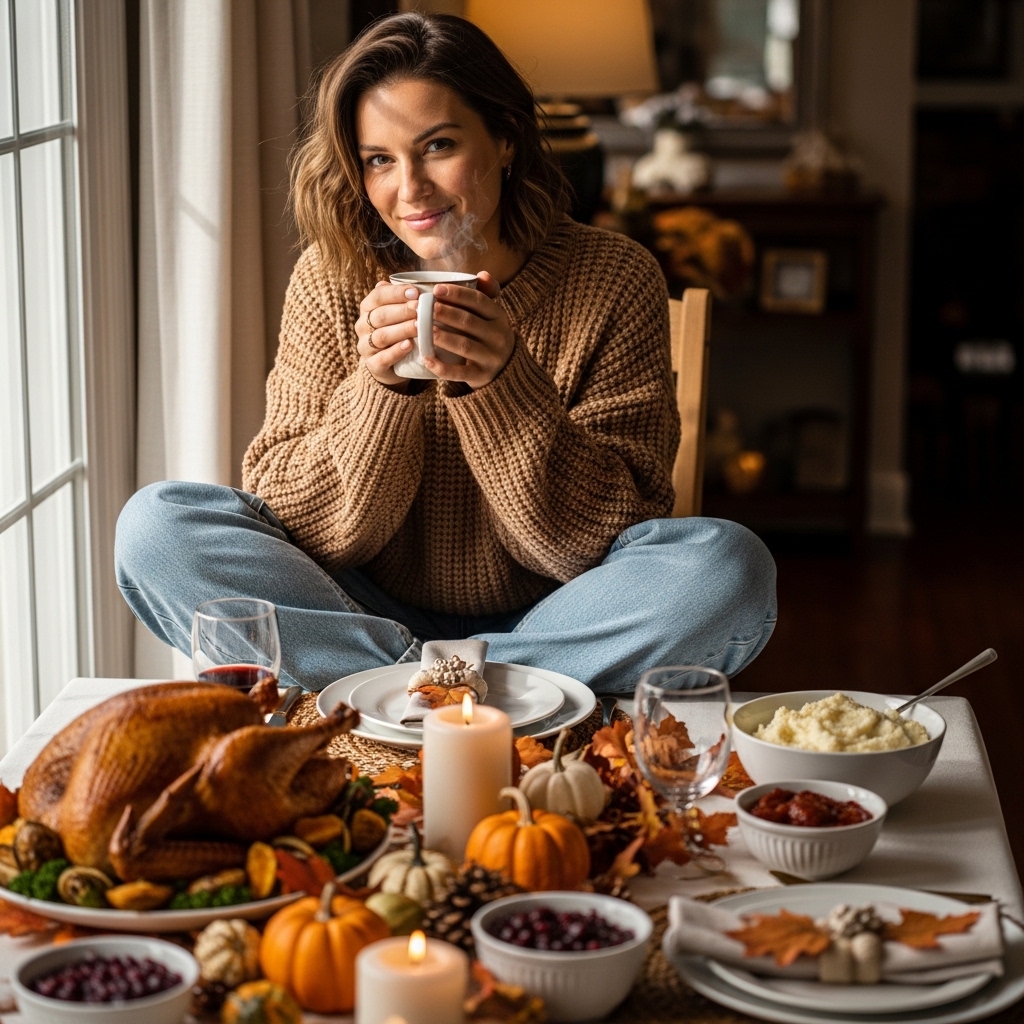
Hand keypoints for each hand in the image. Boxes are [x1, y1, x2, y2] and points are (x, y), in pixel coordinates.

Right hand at [355, 281, 421, 386]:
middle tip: (420, 308)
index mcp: (367, 308)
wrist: (391, 365)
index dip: (396, 293)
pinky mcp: (373, 365)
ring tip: (419, 326)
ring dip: (401, 330)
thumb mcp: (399, 314)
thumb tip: (416, 283)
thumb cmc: (398, 332)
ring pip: (381, 336)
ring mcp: (365, 347)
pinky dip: (396, 351)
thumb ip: (403, 299)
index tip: (416, 292)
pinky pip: (382, 358)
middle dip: (401, 311)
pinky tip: (410, 345)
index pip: (378, 296)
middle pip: (380, 315)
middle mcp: (362, 326)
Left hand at [423, 272, 514, 388]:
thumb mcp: (492, 315)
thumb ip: (485, 294)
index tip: (436, 289)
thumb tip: (482, 274)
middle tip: (425, 308)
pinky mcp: (481, 376)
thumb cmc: (489, 335)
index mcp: (498, 316)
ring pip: (464, 346)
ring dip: (444, 337)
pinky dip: (442, 367)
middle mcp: (498, 336)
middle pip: (469, 322)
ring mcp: (491, 357)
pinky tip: (427, 359)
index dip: (457, 294)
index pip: (479, 301)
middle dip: (446, 313)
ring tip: (425, 330)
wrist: (506, 369)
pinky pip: (460, 372)